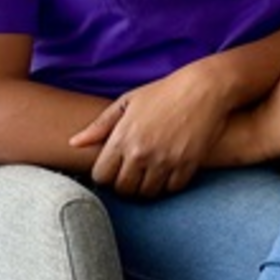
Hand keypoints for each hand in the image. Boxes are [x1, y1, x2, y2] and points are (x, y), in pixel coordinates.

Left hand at [71, 60, 235, 197]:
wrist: (206, 86)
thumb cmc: (165, 91)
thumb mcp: (129, 101)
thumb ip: (100, 125)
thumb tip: (73, 143)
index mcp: (122, 138)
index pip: (101, 177)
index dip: (106, 176)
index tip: (115, 170)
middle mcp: (141, 152)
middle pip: (123, 189)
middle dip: (126, 184)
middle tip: (134, 175)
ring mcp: (165, 160)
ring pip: (147, 193)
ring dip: (148, 187)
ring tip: (152, 175)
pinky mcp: (188, 163)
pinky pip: (173, 188)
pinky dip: (171, 184)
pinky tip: (171, 171)